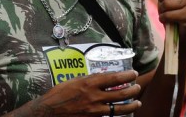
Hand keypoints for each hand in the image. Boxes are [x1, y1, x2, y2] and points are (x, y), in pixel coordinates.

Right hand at [15, 70, 141, 116]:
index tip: (133, 73)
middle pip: (121, 94)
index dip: (127, 75)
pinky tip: (121, 114)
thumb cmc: (58, 94)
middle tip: (137, 87)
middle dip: (133, 90)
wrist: (48, 112)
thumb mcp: (74, 81)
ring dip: (131, 105)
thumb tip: (101, 78)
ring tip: (137, 103)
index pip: (114, 78)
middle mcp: (95, 97)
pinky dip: (116, 115)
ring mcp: (95, 111)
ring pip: (119, 109)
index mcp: (89, 84)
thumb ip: (89, 80)